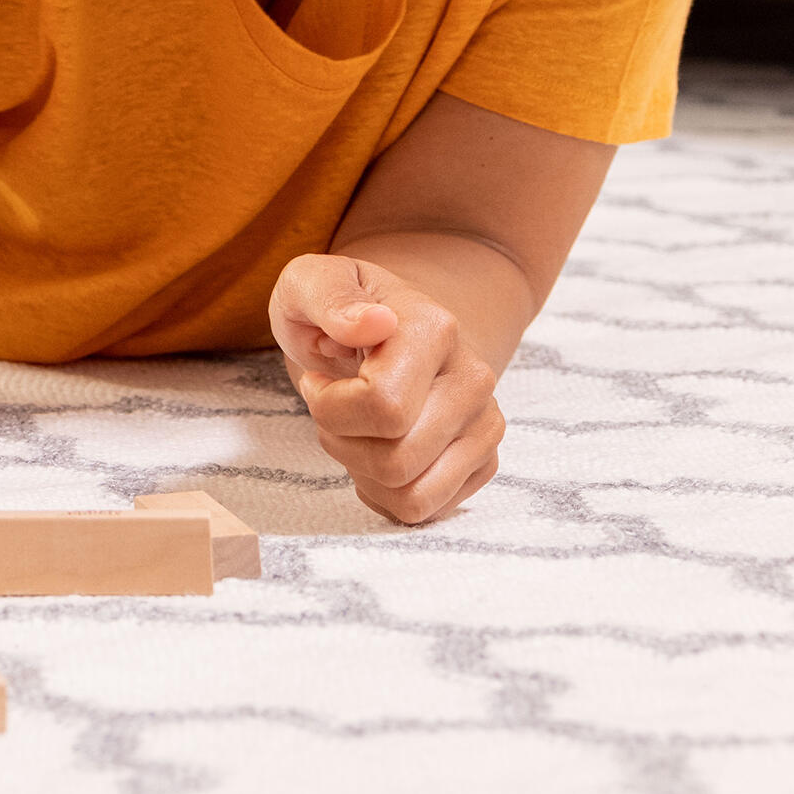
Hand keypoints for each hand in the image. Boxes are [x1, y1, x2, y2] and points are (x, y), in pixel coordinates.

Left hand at [269, 252, 505, 523]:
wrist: (381, 327)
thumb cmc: (337, 310)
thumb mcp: (309, 284)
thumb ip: (329, 297)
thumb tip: (374, 323)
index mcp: (435, 329)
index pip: (383, 407)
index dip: (330, 406)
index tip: (317, 379)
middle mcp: (474, 380)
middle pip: (396, 461)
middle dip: (340, 442)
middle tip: (331, 407)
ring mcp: (484, 424)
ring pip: (413, 496)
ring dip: (362, 472)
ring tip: (354, 430)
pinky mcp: (483, 461)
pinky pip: (425, 510)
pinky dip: (384, 492)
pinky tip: (374, 450)